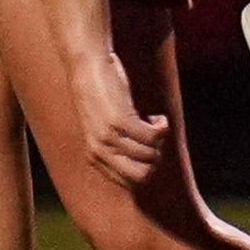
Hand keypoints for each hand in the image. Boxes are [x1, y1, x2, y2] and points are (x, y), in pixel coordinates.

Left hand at [69, 48, 168, 187]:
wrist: (88, 66)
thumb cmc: (100, 95)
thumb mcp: (103, 128)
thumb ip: (117, 147)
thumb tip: (150, 163)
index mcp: (94, 157)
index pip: (129, 183)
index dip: (146, 166)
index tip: (147, 147)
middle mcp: (99, 152)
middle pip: (142, 175)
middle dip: (155, 159)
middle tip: (154, 138)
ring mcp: (109, 138)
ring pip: (150, 155)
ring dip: (160, 139)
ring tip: (154, 122)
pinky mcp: (120, 121)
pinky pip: (153, 136)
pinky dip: (161, 127)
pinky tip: (157, 117)